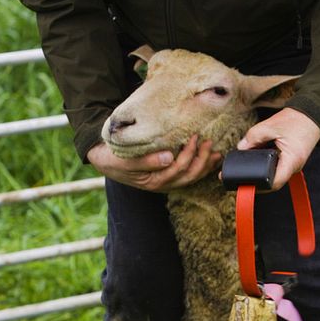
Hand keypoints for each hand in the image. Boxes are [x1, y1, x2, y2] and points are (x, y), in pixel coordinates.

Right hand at [88, 135, 221, 191]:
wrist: (103, 158)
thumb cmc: (112, 157)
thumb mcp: (123, 159)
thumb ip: (146, 161)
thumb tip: (169, 158)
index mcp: (153, 181)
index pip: (176, 170)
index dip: (188, 155)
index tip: (194, 137)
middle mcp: (162, 183)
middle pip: (188, 176)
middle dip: (201, 160)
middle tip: (208, 142)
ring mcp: (166, 180)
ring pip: (191, 177)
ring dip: (205, 165)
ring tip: (216, 152)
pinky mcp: (168, 174)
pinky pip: (188, 173)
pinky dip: (201, 166)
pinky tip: (210, 158)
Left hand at [236, 108, 319, 190]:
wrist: (311, 115)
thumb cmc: (296, 121)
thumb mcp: (270, 126)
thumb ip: (253, 137)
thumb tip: (241, 148)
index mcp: (291, 161)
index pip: (275, 183)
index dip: (259, 186)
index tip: (247, 184)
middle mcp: (294, 167)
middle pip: (273, 180)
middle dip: (257, 177)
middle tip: (243, 173)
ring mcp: (293, 165)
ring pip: (274, 173)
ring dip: (262, 168)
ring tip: (253, 159)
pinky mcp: (290, 161)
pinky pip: (277, 166)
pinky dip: (268, 162)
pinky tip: (262, 153)